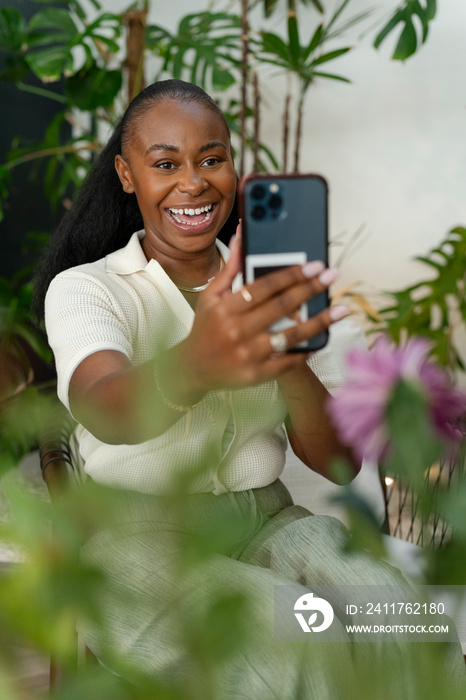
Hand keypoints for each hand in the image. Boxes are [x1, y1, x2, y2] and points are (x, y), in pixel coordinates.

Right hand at [167, 227, 348, 399]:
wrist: (192, 369)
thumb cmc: (205, 328)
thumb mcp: (211, 295)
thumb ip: (230, 267)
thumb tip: (241, 235)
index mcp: (225, 308)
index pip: (265, 286)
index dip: (292, 274)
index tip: (314, 265)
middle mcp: (236, 330)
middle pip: (282, 306)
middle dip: (311, 289)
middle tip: (332, 276)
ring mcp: (247, 354)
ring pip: (291, 335)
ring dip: (320, 321)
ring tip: (341, 310)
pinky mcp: (256, 374)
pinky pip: (287, 361)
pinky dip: (307, 350)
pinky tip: (323, 339)